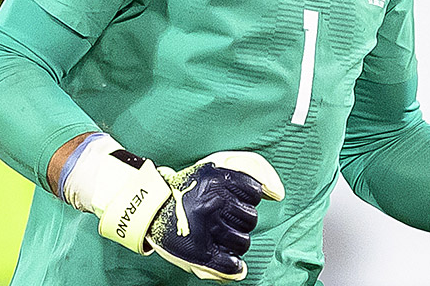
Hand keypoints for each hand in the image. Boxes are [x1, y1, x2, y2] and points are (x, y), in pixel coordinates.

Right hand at [64, 138, 284, 280]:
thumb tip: (278, 194)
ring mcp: (205, 227)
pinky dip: (234, 267)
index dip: (246, 196)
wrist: (150, 208)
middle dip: (241, 219)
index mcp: (218, 178)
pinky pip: (229, 263)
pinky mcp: (197, 252)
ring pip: (243, 241)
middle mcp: (212, 201)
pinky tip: (233, 264)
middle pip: (251, 218)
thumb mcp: (220, 162)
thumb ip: (255, 168)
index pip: (255, 192)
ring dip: (236, 240)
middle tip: (222, 217)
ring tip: (219, 234)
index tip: (230, 197)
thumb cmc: (192, 186)